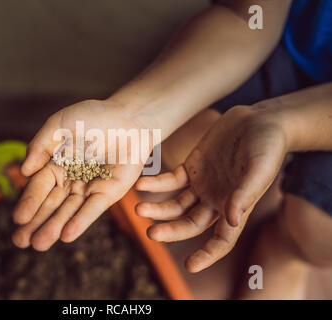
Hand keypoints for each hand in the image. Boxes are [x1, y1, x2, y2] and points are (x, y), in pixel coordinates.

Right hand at [12, 99, 149, 249]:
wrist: (129, 117)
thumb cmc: (93, 117)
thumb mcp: (60, 124)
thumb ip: (40, 145)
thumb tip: (23, 172)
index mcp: (55, 165)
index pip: (38, 188)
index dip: (28, 203)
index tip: (18, 219)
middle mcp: (70, 180)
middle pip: (51, 205)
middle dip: (36, 223)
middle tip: (20, 242)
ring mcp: (89, 188)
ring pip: (69, 211)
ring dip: (54, 227)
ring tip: (39, 245)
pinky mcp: (109, 192)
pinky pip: (93, 209)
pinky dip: (80, 222)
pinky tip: (66, 236)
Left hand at [135, 105, 287, 271]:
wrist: (260, 120)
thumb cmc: (268, 146)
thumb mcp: (259, 169)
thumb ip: (245, 194)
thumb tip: (232, 221)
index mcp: (235, 208)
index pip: (221, 240)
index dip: (207, 255)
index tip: (189, 266)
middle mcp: (216, 201)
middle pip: (189, 224)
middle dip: (170, 231)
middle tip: (150, 232)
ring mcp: (202, 185)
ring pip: (175, 205)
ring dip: (157, 209)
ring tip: (138, 210)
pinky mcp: (192, 167)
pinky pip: (170, 181)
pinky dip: (156, 184)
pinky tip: (142, 185)